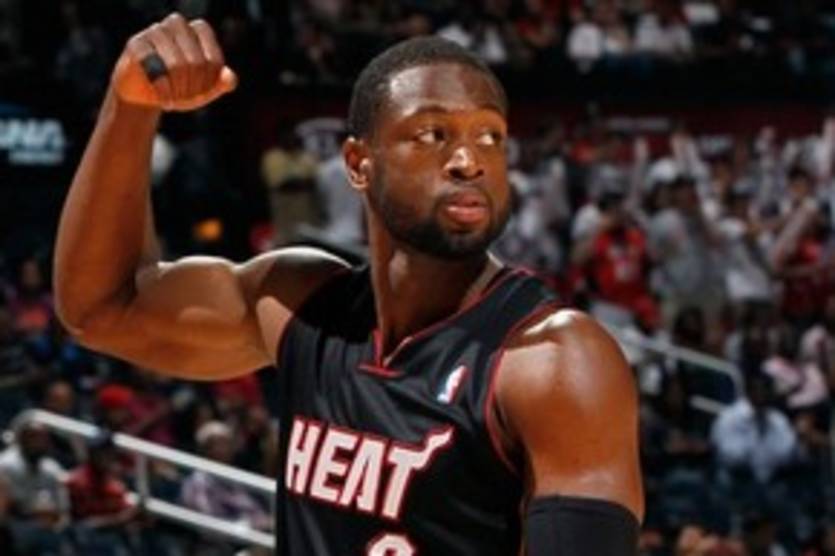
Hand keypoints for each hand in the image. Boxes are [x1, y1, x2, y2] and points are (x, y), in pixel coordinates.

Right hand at [112, 13, 236, 110]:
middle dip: (193, 89)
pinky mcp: (136, 44)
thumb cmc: (179, 86)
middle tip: (186, 99)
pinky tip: (164, 101)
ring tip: (175, 101)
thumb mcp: (204, 89)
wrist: (144, 93)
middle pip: (196, 63)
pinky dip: (164, 93)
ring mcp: (155, 31)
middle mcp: (177, 24)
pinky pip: (155, 70)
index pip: (214, 60)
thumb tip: (230, 77)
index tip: (202, 92)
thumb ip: (222, 83)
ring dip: (178, 91)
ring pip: (176, 65)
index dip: (210, 82)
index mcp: (198, 30)